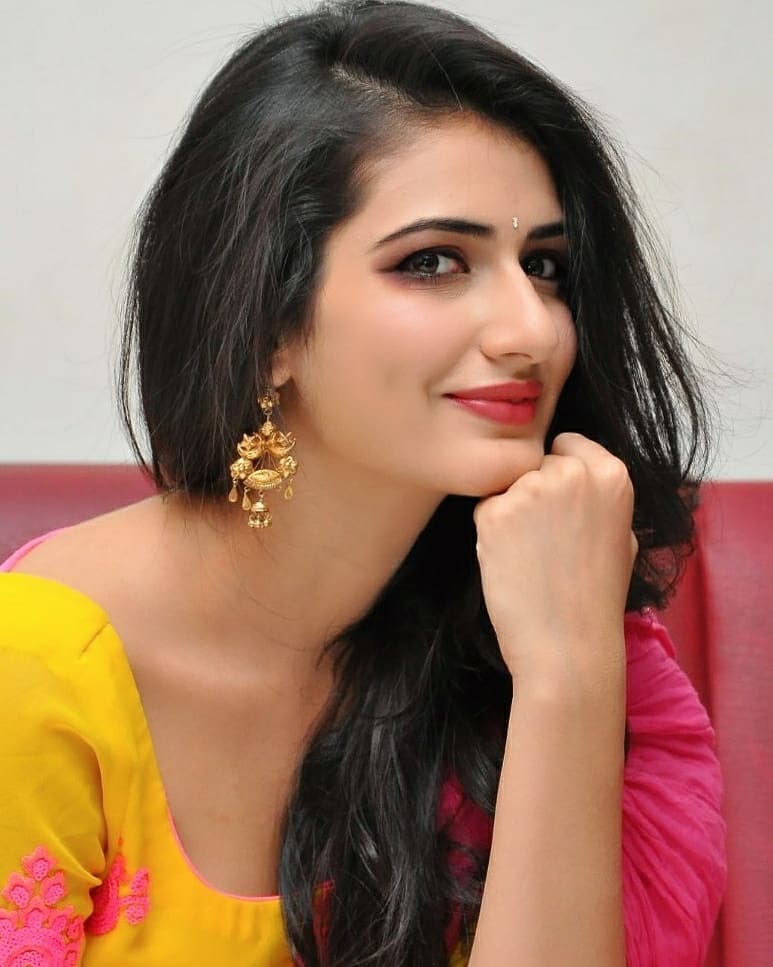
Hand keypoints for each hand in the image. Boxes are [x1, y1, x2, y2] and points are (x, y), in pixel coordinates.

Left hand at [473, 432, 637, 688]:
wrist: (569, 646)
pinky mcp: (494, 512)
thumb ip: (599, 495)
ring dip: (512, 512)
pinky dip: (492, 533)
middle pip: (536, 464)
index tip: (564, 508)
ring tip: (533, 557)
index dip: (561, 474)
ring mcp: (531, 489)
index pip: (568, 444)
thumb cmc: (597, 598)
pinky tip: (513, 563)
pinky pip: (486, 509)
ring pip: (508, 486)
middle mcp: (573, 472)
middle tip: (548, 542)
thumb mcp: (622, 535)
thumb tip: (575, 469)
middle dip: (535, 492)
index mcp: (612, 474)